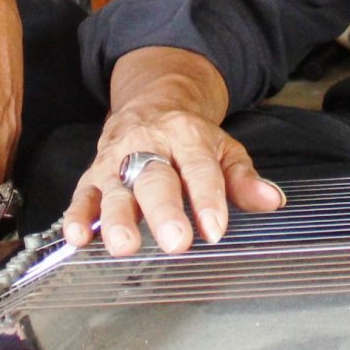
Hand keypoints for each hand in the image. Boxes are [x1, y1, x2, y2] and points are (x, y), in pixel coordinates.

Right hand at [61, 47, 284, 255]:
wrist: (149, 103)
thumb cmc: (189, 137)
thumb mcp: (223, 149)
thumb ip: (243, 178)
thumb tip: (272, 200)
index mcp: (186, 137)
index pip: (198, 169)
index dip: (207, 200)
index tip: (215, 230)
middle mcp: (148, 147)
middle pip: (154, 179)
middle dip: (164, 212)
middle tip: (175, 242)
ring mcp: (116, 162)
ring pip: (115, 190)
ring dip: (117, 219)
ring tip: (125, 246)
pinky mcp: (92, 176)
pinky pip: (82, 195)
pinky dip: (77, 216)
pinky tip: (78, 237)